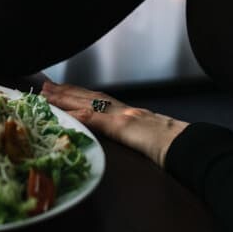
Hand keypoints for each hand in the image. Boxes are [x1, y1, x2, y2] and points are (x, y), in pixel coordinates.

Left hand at [41, 80, 187, 166]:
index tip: (61, 89)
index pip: (99, 100)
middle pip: (89, 96)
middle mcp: (123, 109)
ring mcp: (122, 116)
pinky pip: (97, 119)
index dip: (78, 93)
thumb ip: (137, 134)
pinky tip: (65, 112)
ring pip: (88, 102)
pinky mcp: (122, 126)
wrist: (187, 145)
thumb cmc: (174, 145)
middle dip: (65, 91)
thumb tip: (130, 138)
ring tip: (46, 94)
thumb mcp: (151, 137)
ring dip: (65, 98)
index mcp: (129, 112)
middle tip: (44, 86)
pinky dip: (79, 114)